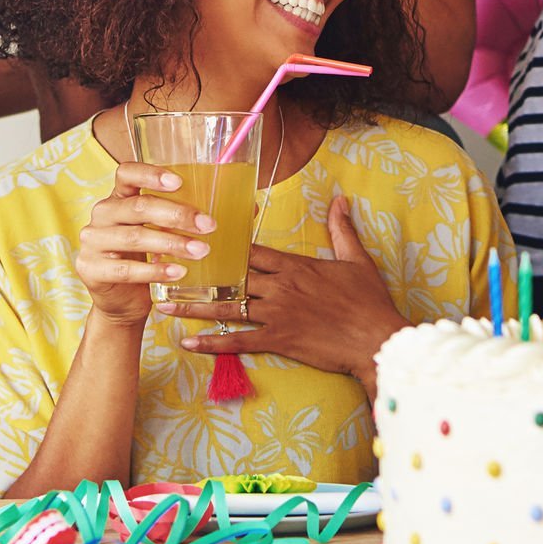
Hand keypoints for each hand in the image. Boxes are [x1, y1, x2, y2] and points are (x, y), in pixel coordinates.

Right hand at [77, 163, 214, 328]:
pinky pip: (125, 269)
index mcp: (119, 197)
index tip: (179, 181)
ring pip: (135, 238)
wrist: (122, 302)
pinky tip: (177, 272)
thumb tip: (249, 209)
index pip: (127, 173)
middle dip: (177, 215)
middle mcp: (103, 214)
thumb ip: (194, 218)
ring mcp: (93, 242)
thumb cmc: (149, 259)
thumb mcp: (167, 234)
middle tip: (208, 226)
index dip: (151, 174)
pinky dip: (154, 270)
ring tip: (201, 251)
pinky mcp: (91, 269)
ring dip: (171, 243)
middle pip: (138, 207)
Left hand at [163, 195, 406, 383]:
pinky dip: (212, 343)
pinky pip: (238, 340)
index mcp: (295, 265)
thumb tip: (340, 199)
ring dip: (195, 305)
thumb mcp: (357, 260)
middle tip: (168, 267)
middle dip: (200, 271)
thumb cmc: (369, 301)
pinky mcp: (278, 339)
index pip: (252, 249)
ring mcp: (277, 313)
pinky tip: (189, 344)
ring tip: (165, 305)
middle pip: (232, 274)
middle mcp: (280, 286)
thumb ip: (342, 230)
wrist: (376, 339)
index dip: (225, 241)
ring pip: (228, 305)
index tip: (199, 235)